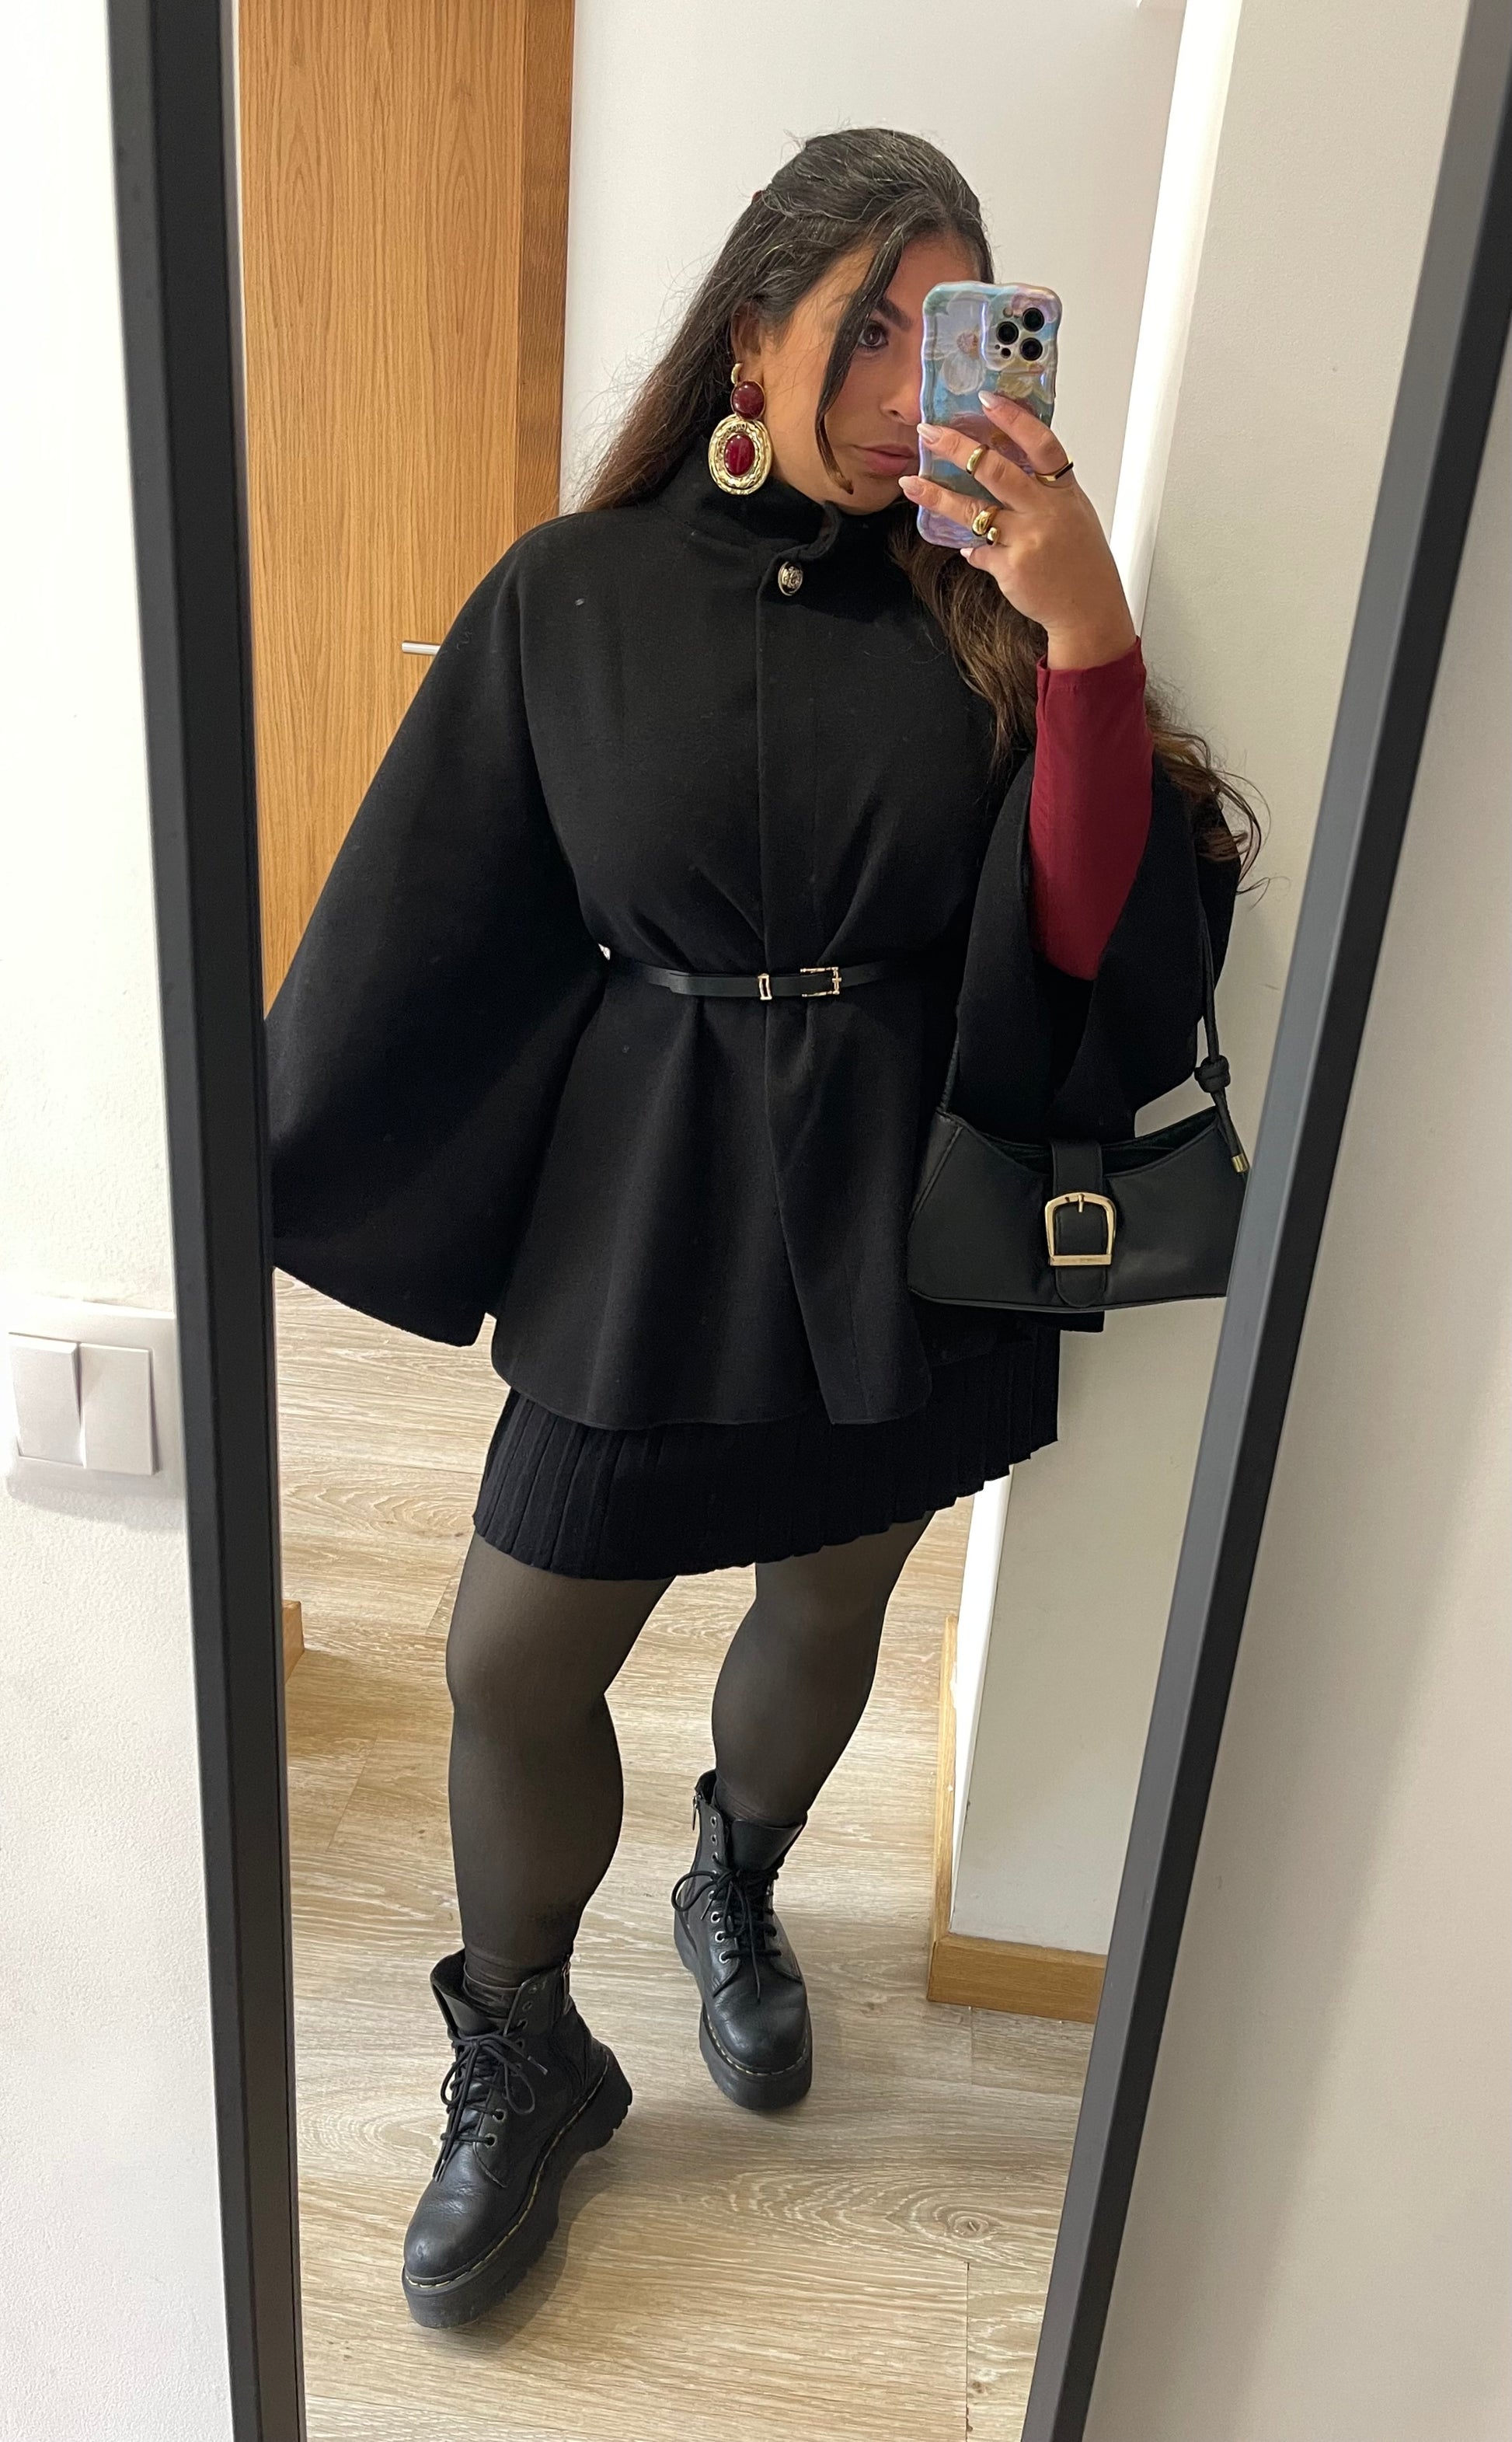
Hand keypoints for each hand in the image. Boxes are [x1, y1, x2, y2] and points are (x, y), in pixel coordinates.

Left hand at [898, 393, 1136, 670]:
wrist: (1089, 609)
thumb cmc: (1083, 562)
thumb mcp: (1075, 514)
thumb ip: (1045, 491)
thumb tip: (1007, 470)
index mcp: (1063, 493)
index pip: (1040, 443)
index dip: (1013, 419)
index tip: (986, 400)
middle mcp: (1045, 512)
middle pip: (996, 470)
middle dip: (958, 448)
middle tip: (929, 433)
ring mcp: (1026, 540)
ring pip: (974, 511)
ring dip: (938, 496)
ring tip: (911, 483)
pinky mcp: (1010, 567)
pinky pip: (978, 551)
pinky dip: (970, 548)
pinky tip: (964, 546)